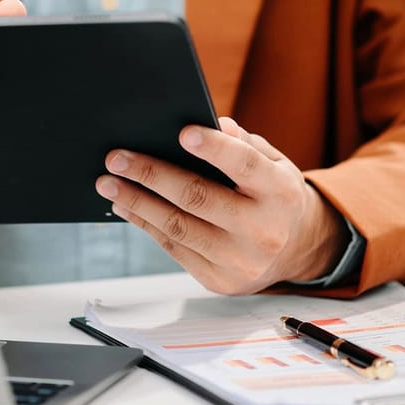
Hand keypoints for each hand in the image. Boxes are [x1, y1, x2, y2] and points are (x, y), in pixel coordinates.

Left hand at [94, 117, 345, 294]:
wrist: (297, 250)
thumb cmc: (275, 196)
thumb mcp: (275, 164)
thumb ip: (245, 144)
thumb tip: (212, 124)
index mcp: (280, 192)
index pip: (245, 165)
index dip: (214, 148)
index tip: (182, 132)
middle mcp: (263, 230)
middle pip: (198, 197)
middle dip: (151, 174)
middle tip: (117, 158)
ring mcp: (240, 260)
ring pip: (178, 226)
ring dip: (137, 202)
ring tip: (108, 182)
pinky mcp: (219, 280)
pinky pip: (174, 248)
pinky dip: (145, 224)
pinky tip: (126, 205)